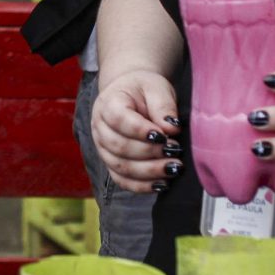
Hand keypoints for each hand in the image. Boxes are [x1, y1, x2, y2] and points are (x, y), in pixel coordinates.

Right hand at [90, 67, 182, 193]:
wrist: (131, 95)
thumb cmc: (144, 90)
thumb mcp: (156, 88)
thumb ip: (163, 106)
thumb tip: (171, 129)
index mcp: (108, 103)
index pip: (118, 119)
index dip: (140, 131)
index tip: (163, 136)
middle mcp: (100, 127)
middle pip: (119, 146)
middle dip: (149, 153)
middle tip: (174, 151)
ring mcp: (103, 148)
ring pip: (121, 167)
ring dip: (149, 171)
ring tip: (173, 167)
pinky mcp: (111, 163)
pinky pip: (122, 180)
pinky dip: (142, 186)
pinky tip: (162, 183)